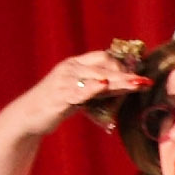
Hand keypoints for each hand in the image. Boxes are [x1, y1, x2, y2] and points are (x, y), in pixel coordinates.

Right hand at [16, 49, 146, 134]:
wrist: (29, 116)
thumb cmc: (59, 104)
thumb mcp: (82, 93)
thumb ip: (102, 88)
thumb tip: (128, 85)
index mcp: (75, 64)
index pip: (102, 57)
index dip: (122, 65)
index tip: (138, 76)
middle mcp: (69, 68)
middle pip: (103, 67)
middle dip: (126, 74)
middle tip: (145, 81)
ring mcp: (64, 81)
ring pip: (96, 78)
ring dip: (118, 82)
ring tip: (136, 85)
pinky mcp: (59, 96)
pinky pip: (79, 91)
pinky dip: (92, 87)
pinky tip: (104, 85)